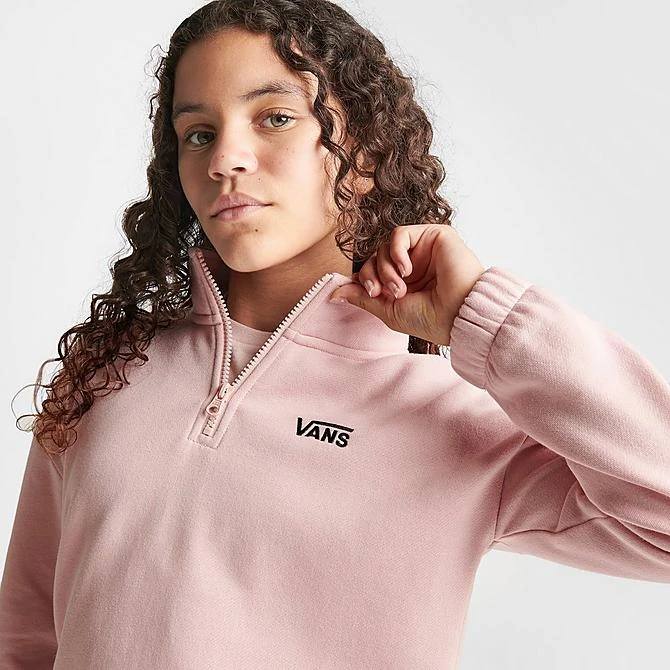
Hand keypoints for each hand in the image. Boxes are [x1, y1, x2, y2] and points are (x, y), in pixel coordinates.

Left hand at [328, 223, 485, 345]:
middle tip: (385, 293)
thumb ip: (363, 297)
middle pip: (376, 255)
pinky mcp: (435, 235)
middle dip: (374, 274)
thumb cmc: (431, 319)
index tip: (373, 294)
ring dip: (385, 268)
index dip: (366, 279)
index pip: (373, 269)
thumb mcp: (388, 311)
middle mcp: (414, 264)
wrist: (459, 315)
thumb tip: (335, 292)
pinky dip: (396, 252)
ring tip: (400, 287)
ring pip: (385, 245)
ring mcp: (424, 249)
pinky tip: (406, 269)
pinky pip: (400, 233)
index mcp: (406, 282)